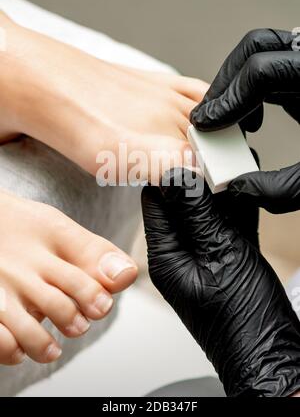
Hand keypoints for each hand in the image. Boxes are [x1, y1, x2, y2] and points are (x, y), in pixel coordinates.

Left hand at [142, 170, 299, 396]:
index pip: (156, 202)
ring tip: (233, 163)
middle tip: (214, 153)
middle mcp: (181, 253)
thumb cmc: (240, 320)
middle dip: (198, 178)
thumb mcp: (219, 256)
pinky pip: (228, 223)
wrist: (269, 352)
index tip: (186, 150)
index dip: (168, 174)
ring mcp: (205, 255)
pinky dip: (237, 205)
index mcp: (166, 255)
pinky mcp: (227, 258)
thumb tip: (179, 176)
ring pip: (207, 211)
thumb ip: (199, 214)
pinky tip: (246, 187)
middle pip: (182, 203)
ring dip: (220, 190)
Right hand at [190, 28, 299, 212]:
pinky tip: (253, 118)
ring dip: (235, 83)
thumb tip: (239, 187)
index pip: (262, 71)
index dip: (228, 99)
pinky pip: (270, 65)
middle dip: (224, 83)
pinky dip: (251, 88)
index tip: (207, 124)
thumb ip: (281, 189)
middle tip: (209, 117)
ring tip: (230, 119)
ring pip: (261, 50)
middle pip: (256, 47)